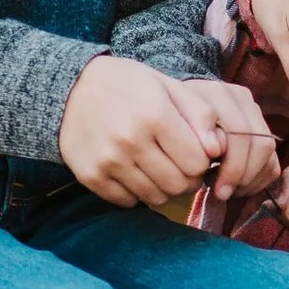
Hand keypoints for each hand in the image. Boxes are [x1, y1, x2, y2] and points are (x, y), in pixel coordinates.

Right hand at [60, 56, 270, 206]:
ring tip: (155, 166)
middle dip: (185, 179)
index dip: (201, 161)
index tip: (193, 152)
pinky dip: (135, 192)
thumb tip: (218, 150)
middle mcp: (130, 140)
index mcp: (155, 114)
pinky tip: (132, 171)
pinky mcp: (91, 176)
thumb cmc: (128, 86)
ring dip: (162, 187)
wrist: (70, 90)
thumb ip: (199, 114)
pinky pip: (128, 202)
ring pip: (155, 198)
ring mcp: (108, 161)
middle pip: (179, 185)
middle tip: (177, 164)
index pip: (198, 163)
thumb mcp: (167, 86)